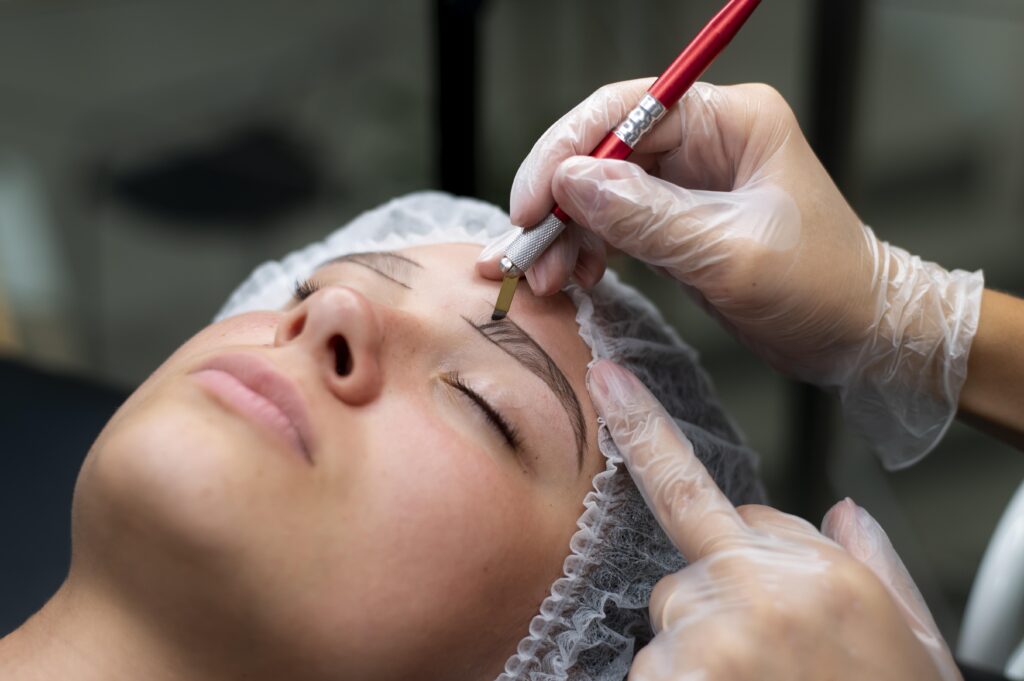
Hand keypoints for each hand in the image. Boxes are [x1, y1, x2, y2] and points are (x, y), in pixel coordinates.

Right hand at [480, 79, 981, 467]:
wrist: (857, 336)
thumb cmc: (822, 287)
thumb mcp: (729, 254)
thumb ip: (647, 218)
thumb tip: (571, 183)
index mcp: (730, 120)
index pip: (624, 110)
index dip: (566, 150)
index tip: (532, 203)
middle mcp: (705, 140)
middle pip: (602, 149)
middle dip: (556, 201)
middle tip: (521, 250)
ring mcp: (689, 181)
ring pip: (601, 191)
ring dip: (565, 233)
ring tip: (543, 278)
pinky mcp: (679, 220)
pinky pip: (615, 224)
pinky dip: (588, 250)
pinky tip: (574, 278)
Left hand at [586, 359, 961, 680]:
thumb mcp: (910, 635)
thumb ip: (871, 565)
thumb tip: (846, 513)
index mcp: (807, 568)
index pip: (694, 486)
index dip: (644, 432)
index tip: (607, 383)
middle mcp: (749, 594)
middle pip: (683, 572)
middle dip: (714, 605)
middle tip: (773, 656)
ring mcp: (706, 645)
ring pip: (666, 629)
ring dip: (699, 658)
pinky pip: (650, 673)